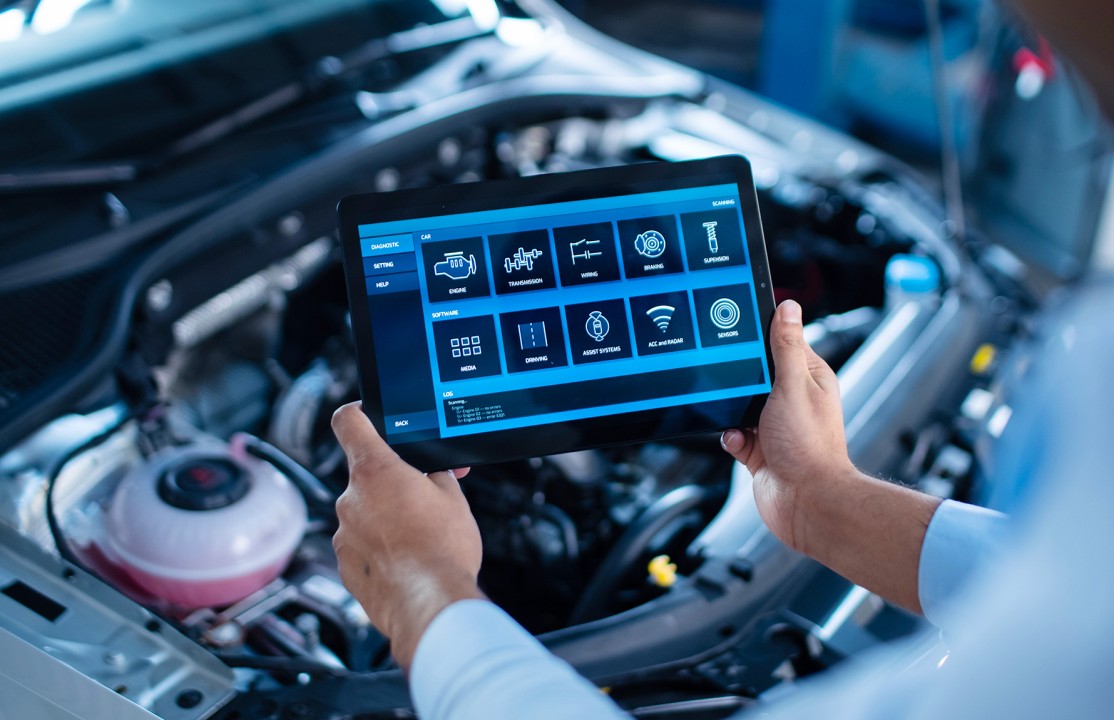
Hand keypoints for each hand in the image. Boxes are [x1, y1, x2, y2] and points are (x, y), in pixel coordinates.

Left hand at [331, 402, 484, 669]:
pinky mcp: (344, 565)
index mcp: (376, 470)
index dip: (358, 414)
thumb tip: (429, 473)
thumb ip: (433, 475)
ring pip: (363, 513)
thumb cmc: (443, 550)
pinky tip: (405, 561)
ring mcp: (343, 534)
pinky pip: (360, 545)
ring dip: (385, 519)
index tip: (366, 416)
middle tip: (422, 501)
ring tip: (418, 539)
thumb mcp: (452, 498)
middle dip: (391, 484)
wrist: (431, 603)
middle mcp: (350, 499)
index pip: (348, 422)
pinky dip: (379, 549)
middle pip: (365, 475)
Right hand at [720, 300, 857, 553]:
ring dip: (732, 409)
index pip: (784, 344)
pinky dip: (730, 437)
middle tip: (729, 375)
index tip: (740, 328)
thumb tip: (788, 306)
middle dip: (740, 376)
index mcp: (810, 379)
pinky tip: (736, 440)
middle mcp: (793, 401)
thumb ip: (786, 346)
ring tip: (735, 414)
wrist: (805, 503)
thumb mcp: (792, 385)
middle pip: (757, 375)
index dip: (763, 337)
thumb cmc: (809, 448)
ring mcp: (775, 427)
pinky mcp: (759, 450)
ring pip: (741, 405)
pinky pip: (734, 435)